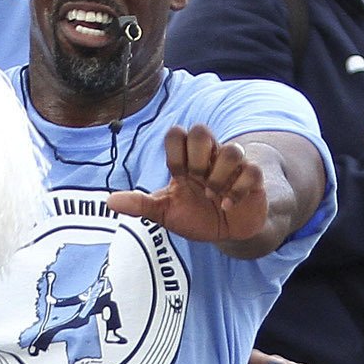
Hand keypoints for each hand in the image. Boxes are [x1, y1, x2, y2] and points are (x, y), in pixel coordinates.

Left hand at [109, 123, 270, 245]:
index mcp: (187, 160)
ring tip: (213, 196)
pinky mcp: (253, 180)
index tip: (178, 175)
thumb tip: (110, 202)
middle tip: (197, 180)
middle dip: (197, 158)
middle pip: (202, 129)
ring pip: (231, 150)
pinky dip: (237, 191)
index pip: (177, 133)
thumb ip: (141, 205)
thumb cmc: (196, 216)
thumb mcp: (165, 212)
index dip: (175, 153)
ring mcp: (233, 167)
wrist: (226, 233)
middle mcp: (210, 157)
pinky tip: (228, 205)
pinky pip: (251, 171)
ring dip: (219, 177)